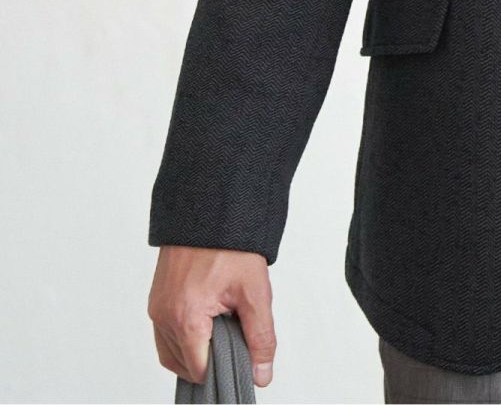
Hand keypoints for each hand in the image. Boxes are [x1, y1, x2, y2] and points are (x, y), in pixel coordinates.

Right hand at [147, 245, 276, 386]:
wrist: (212, 208)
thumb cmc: (231, 244)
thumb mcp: (255, 292)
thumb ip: (260, 337)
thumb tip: (261, 374)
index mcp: (185, 317)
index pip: (200, 370)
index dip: (222, 369)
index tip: (239, 358)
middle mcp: (163, 316)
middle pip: (184, 365)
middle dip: (209, 360)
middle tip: (233, 339)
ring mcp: (156, 308)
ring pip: (172, 353)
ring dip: (196, 351)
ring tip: (221, 329)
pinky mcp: (156, 299)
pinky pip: (165, 334)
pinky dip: (184, 338)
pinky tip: (206, 323)